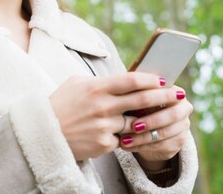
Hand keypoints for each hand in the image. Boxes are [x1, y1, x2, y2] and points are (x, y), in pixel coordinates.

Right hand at [49, 73, 181, 160]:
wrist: (43, 134)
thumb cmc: (60, 105)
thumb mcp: (76, 84)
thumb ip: (101, 81)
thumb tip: (126, 78)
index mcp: (96, 88)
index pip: (132, 80)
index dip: (151, 79)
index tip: (163, 79)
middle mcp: (102, 107)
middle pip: (142, 101)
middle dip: (164, 97)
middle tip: (179, 94)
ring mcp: (104, 127)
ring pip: (137, 123)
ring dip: (151, 120)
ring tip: (164, 114)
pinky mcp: (104, 145)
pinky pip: (124, 139)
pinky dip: (129, 136)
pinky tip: (135, 133)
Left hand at [118, 85, 192, 163]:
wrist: (149, 127)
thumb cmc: (140, 106)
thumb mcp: (138, 99)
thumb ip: (137, 95)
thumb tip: (126, 95)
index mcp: (175, 92)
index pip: (168, 94)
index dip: (152, 99)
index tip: (135, 105)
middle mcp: (184, 108)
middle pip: (172, 115)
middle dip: (152, 121)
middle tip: (134, 127)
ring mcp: (184, 126)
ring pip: (165, 133)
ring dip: (142, 138)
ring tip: (125, 140)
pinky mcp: (179, 142)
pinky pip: (161, 146)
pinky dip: (142, 147)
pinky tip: (128, 146)